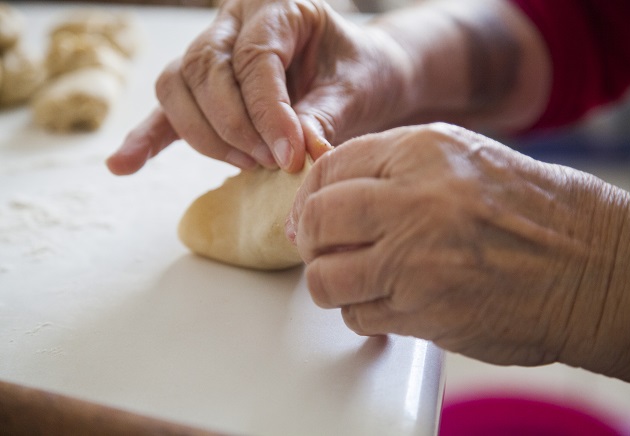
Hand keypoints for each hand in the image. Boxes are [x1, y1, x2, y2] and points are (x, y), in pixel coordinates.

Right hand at [107, 0, 415, 174]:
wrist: (355, 76)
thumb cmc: (358, 74)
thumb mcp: (354, 90)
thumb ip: (323, 118)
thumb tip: (297, 154)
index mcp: (276, 6)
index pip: (255, 58)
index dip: (269, 113)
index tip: (290, 157)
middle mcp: (234, 20)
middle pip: (205, 70)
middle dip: (236, 127)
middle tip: (272, 163)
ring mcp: (210, 50)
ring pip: (178, 88)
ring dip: (207, 136)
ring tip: (249, 164)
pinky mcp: (200, 88)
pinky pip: (166, 111)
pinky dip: (147, 139)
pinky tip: (123, 165)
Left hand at [287, 123, 629, 386]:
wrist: (589, 264)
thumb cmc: (529, 209)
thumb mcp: (461, 158)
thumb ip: (393, 168)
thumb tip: (328, 191)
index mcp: (421, 153)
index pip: (329, 168)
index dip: (308, 195)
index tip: (306, 215)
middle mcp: (413, 201)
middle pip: (318, 221)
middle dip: (310, 238)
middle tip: (321, 248)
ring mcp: (416, 260)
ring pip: (327, 278)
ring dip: (330, 283)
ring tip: (352, 280)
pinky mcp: (423, 313)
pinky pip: (359, 316)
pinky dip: (361, 313)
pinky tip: (385, 302)